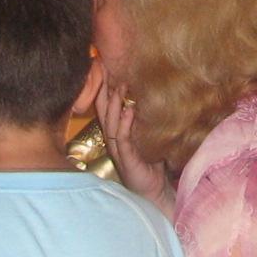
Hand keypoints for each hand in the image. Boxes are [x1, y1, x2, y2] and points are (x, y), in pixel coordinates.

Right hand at [96, 77, 174, 216]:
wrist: (154, 191)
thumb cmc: (152, 162)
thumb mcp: (146, 135)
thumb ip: (143, 118)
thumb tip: (148, 92)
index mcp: (115, 132)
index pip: (104, 106)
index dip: (102, 86)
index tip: (101, 65)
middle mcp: (112, 139)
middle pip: (102, 110)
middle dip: (102, 89)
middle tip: (104, 68)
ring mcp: (117, 149)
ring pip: (110, 122)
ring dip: (114, 103)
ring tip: (120, 86)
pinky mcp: (126, 159)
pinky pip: (122, 138)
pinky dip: (124, 123)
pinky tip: (129, 110)